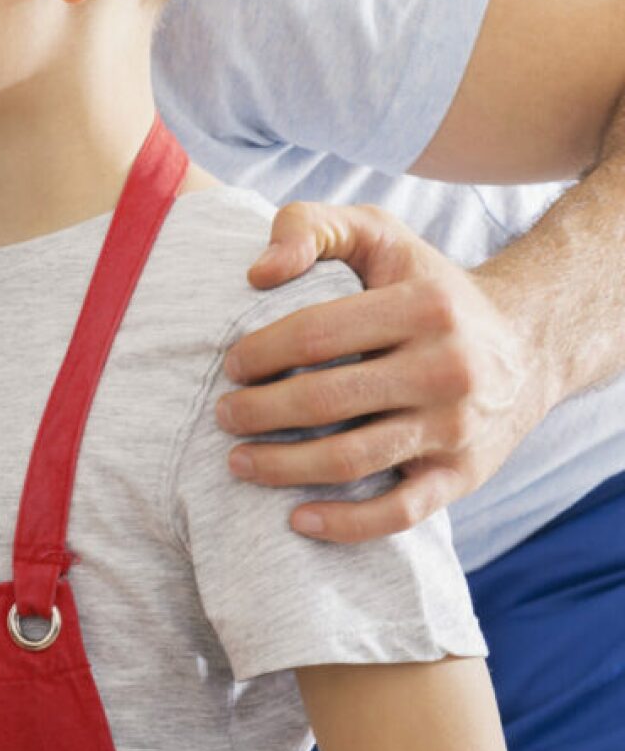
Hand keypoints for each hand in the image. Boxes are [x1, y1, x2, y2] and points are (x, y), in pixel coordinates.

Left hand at [223, 202, 552, 543]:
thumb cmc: (426, 286)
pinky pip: (398, 513)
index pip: (315, 334)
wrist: (526, 342)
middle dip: (258, 412)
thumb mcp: (377, 234)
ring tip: (238, 462)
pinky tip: (296, 519)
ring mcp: (457, 427)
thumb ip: (310, 225)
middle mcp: (448, 368)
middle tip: (223, 415)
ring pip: (351, 460)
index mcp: (423, 306)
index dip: (259, 352)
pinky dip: (344, 524)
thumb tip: (257, 272)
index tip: (229, 365)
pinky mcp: (463, 476)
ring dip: (281, 468)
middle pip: (325, 401)